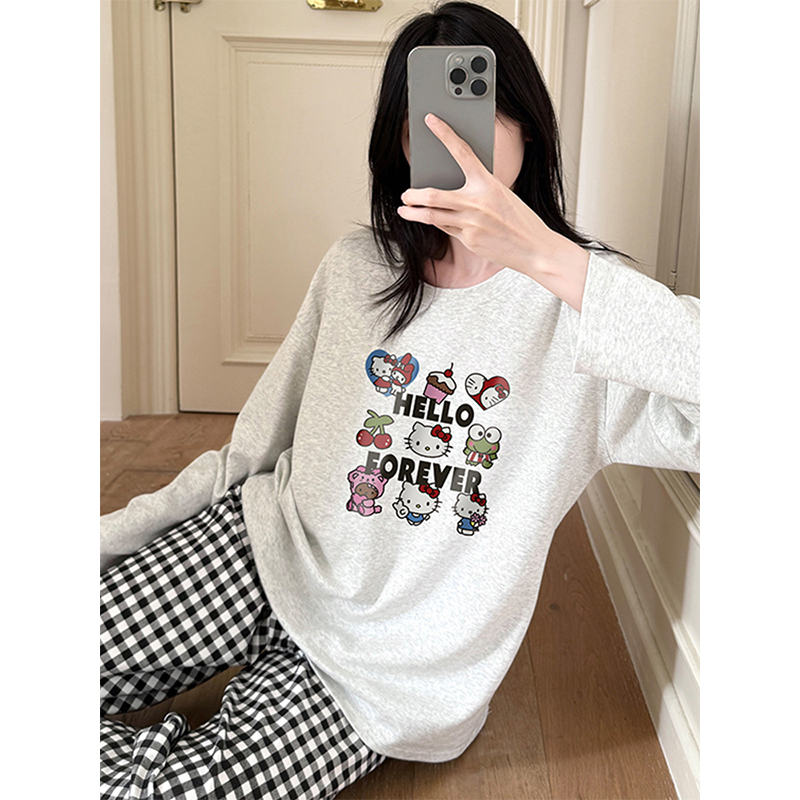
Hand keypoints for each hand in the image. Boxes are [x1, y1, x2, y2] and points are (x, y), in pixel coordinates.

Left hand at [397, 113, 555, 275]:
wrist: (534, 248)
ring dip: (413, 213)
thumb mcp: (502, 195)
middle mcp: (476, 202)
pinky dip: (438, 224)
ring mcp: (470, 223)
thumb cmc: (520, 220)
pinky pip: (446, 229)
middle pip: (433, 195)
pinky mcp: (468, 240)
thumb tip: (455, 187)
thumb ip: (479, 189)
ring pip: (432, 216)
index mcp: (488, 183)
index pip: (462, 151)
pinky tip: (433, 222)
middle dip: (413, 195)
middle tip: (405, 194)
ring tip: (404, 211)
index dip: (444, 133)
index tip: (430, 120)